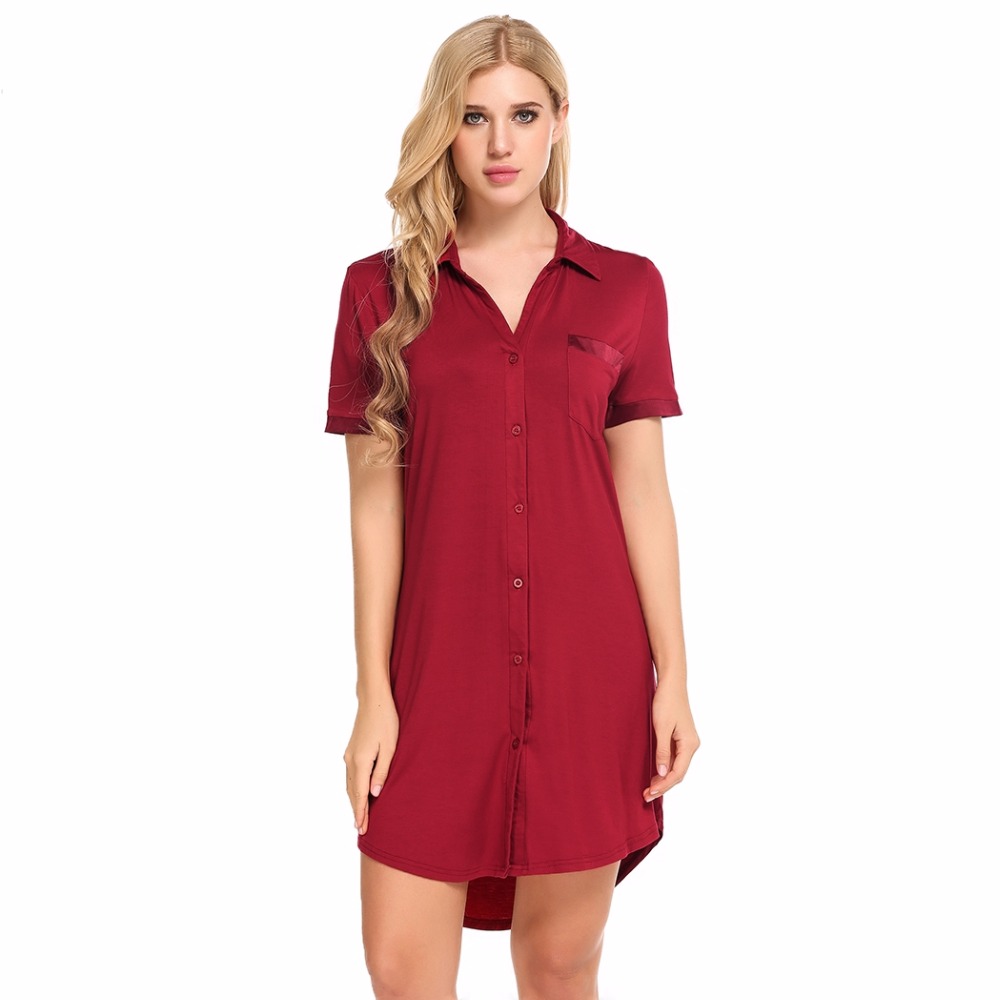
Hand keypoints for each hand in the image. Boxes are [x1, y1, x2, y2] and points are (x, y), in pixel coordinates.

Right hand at [343, 692, 398, 835]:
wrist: (373, 700)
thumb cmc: (386, 722)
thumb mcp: (390, 747)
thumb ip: (382, 772)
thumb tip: (375, 794)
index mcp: (360, 761)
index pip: (360, 794)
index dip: (361, 812)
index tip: (361, 828)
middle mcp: (350, 760)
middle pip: (352, 792)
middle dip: (356, 811)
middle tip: (359, 830)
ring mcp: (348, 755)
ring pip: (349, 784)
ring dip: (354, 801)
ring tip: (358, 817)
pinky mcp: (351, 750)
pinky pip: (350, 776)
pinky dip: (353, 789)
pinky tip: (357, 794)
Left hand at [643, 679, 698, 802]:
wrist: (671, 683)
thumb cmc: (666, 702)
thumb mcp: (661, 727)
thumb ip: (663, 751)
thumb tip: (664, 773)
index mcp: (690, 744)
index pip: (678, 773)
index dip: (664, 785)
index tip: (650, 793)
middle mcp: (692, 745)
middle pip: (678, 772)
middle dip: (663, 785)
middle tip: (646, 795)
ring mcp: (687, 742)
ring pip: (677, 766)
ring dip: (664, 778)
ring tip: (649, 788)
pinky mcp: (681, 737)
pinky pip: (674, 758)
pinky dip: (665, 768)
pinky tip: (655, 772)